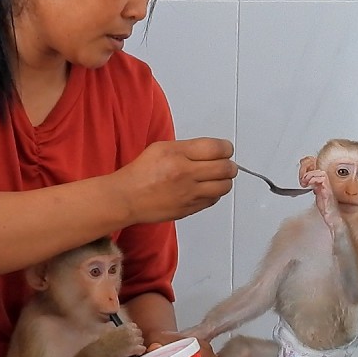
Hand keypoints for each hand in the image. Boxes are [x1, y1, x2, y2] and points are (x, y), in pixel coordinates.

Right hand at [99, 322, 144, 356]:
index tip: (130, 333)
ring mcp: (132, 340)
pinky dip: (139, 351)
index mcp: (123, 327)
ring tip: (133, 347)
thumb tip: (112, 325)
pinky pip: (142, 349)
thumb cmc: (102, 344)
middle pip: (139, 332)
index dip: (132, 330)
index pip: (133, 325)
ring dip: (138, 343)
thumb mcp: (106, 331)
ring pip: (141, 340)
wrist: (102, 353)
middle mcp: (129, 332)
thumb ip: (112, 327)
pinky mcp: (133, 349)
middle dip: (136, 336)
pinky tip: (136, 353)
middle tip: (132, 341)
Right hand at [118, 138, 235, 222]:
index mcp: (179, 154)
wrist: (127, 198)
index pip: (217, 148)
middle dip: (230, 165)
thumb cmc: (141, 172)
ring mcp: (189, 194)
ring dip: (224, 181)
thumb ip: (189, 148)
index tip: (225, 150)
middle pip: (226, 168)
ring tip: (217, 178)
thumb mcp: (162, 148)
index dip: (226, 148)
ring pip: (224, 187)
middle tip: (226, 164)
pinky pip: (213, 200)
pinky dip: (214, 193)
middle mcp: (186, 174)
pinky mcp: (189, 209)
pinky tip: (205, 189)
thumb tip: (212, 150)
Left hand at [302, 168, 343, 231]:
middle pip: (320, 172)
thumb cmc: (327, 210)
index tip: (303, 180)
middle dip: (309, 173)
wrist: (333, 218)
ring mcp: (328, 188)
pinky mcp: (328, 192)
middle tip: (303, 180)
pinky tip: (310, 184)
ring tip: (306, 181)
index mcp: (324, 186)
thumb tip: (311, 185)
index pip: (318, 174)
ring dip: (311, 175)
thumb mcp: (318, 198)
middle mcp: (327, 186)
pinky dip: (315, 180)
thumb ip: (316, 190)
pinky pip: (323, 180)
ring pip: (322, 174)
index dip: (310, 174)